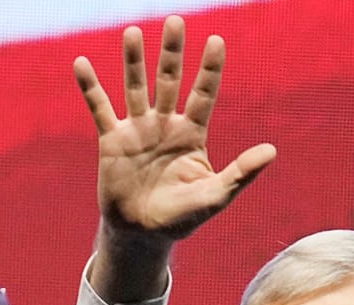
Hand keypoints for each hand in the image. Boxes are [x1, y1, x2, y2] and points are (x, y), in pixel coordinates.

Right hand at [74, 14, 275, 290]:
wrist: (142, 234)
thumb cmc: (182, 217)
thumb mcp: (215, 196)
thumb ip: (241, 173)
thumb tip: (272, 151)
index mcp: (192, 135)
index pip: (204, 94)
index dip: (210, 68)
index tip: (216, 40)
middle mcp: (165, 125)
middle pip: (170, 80)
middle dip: (172, 53)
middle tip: (176, 21)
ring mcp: (137, 130)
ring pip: (135, 87)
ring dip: (134, 60)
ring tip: (133, 32)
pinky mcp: (111, 140)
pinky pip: (100, 108)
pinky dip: (90, 86)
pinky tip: (81, 63)